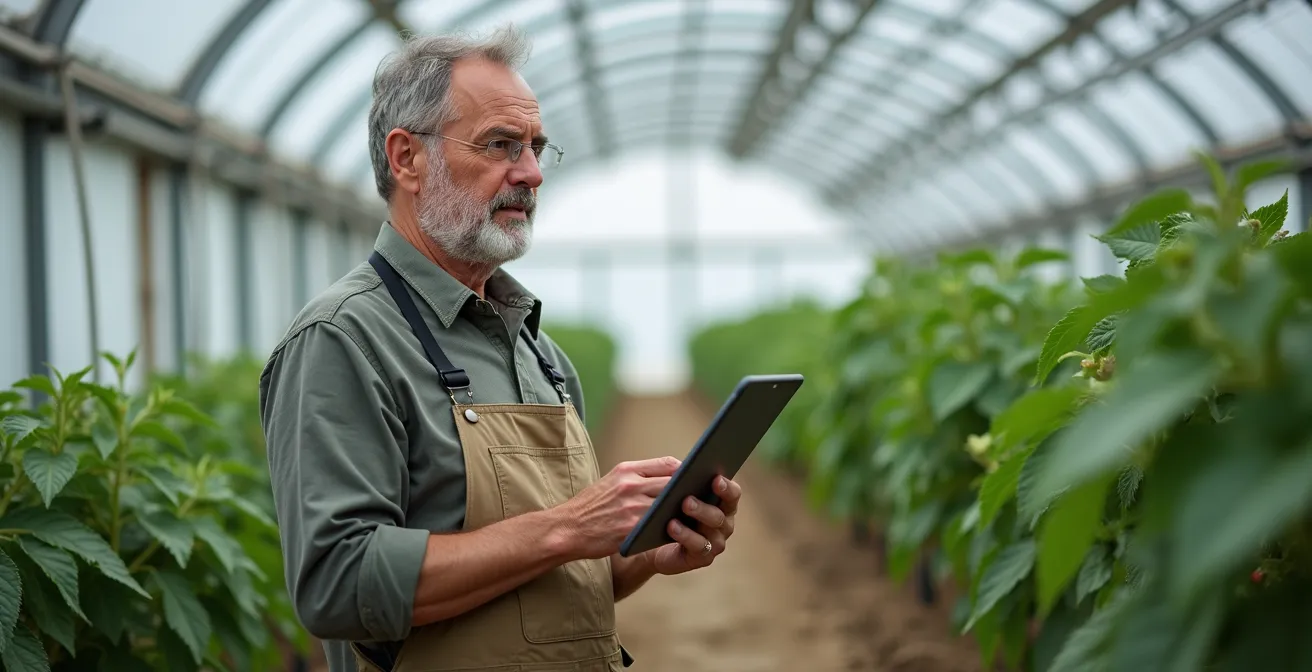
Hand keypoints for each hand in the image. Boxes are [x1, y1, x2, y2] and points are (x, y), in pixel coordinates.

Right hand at [558, 456, 681, 559]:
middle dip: (688, 491)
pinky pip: (660, 526)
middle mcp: (630, 485)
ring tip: (693, 516)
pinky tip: (678, 531)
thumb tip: (667, 479)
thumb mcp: (611, 482)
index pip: (667, 464)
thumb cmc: (590, 507)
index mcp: (626, 470)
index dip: (685, 472)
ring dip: (683, 511)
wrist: (566, 529)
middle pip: (674, 483)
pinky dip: (672, 528)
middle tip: (701, 498)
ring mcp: (632, 507)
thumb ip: (636, 478)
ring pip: (670, 506)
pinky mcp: (631, 528)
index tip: (693, 479)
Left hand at [649, 475, 740, 575]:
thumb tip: (681, 469)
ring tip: (681, 508)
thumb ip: (679, 479)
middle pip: (720, 513)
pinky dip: (686, 535)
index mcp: (721, 503)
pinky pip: (698, 546)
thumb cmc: (665, 510)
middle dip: (704, 505)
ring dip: (697, 517)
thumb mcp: (672, 491)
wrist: (650, 540)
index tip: (715, 478)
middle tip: (687, 499)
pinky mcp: (702, 557)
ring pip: (712, 529)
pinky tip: (672, 526)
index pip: (732, 493)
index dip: (726, 486)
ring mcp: (715, 541)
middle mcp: (723, 523)